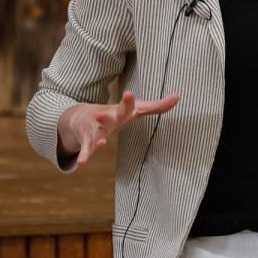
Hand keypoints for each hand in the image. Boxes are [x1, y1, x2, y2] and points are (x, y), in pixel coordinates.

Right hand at [58, 90, 180, 166]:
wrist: (80, 116)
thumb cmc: (115, 114)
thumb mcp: (135, 110)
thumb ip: (156, 106)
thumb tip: (178, 96)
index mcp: (119, 111)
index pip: (126, 106)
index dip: (128, 101)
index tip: (129, 94)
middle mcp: (106, 118)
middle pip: (108, 117)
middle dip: (107, 116)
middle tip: (103, 114)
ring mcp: (95, 129)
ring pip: (96, 135)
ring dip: (98, 139)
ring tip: (102, 144)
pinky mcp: (86, 141)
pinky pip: (85, 149)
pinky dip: (84, 155)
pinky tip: (81, 164)